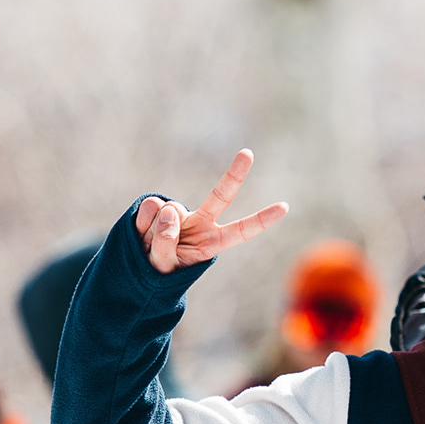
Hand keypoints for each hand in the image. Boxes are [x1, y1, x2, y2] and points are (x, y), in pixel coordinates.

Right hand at [135, 149, 289, 273]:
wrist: (139, 265)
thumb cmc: (160, 271)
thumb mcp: (163, 267)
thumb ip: (165, 243)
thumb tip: (168, 209)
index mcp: (213, 242)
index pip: (241, 230)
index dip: (261, 220)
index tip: (285, 207)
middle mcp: (202, 223)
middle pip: (221, 196)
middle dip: (235, 174)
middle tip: (248, 153)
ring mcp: (180, 213)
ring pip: (168, 211)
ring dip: (153, 231)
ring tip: (150, 245)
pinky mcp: (159, 206)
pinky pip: (149, 208)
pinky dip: (141, 223)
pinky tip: (142, 233)